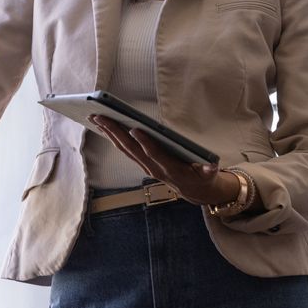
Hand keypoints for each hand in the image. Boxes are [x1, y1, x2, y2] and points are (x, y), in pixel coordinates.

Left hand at [89, 116, 239, 207]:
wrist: (195, 191)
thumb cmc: (203, 177)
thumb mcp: (209, 174)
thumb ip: (209, 170)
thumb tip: (212, 166)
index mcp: (171, 168)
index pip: (155, 154)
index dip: (145, 143)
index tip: (135, 129)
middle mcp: (154, 168)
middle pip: (132, 150)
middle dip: (116, 133)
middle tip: (101, 116)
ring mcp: (146, 166)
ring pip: (125, 149)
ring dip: (110, 134)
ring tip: (96, 117)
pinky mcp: (142, 164)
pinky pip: (125, 150)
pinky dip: (113, 138)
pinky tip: (103, 127)